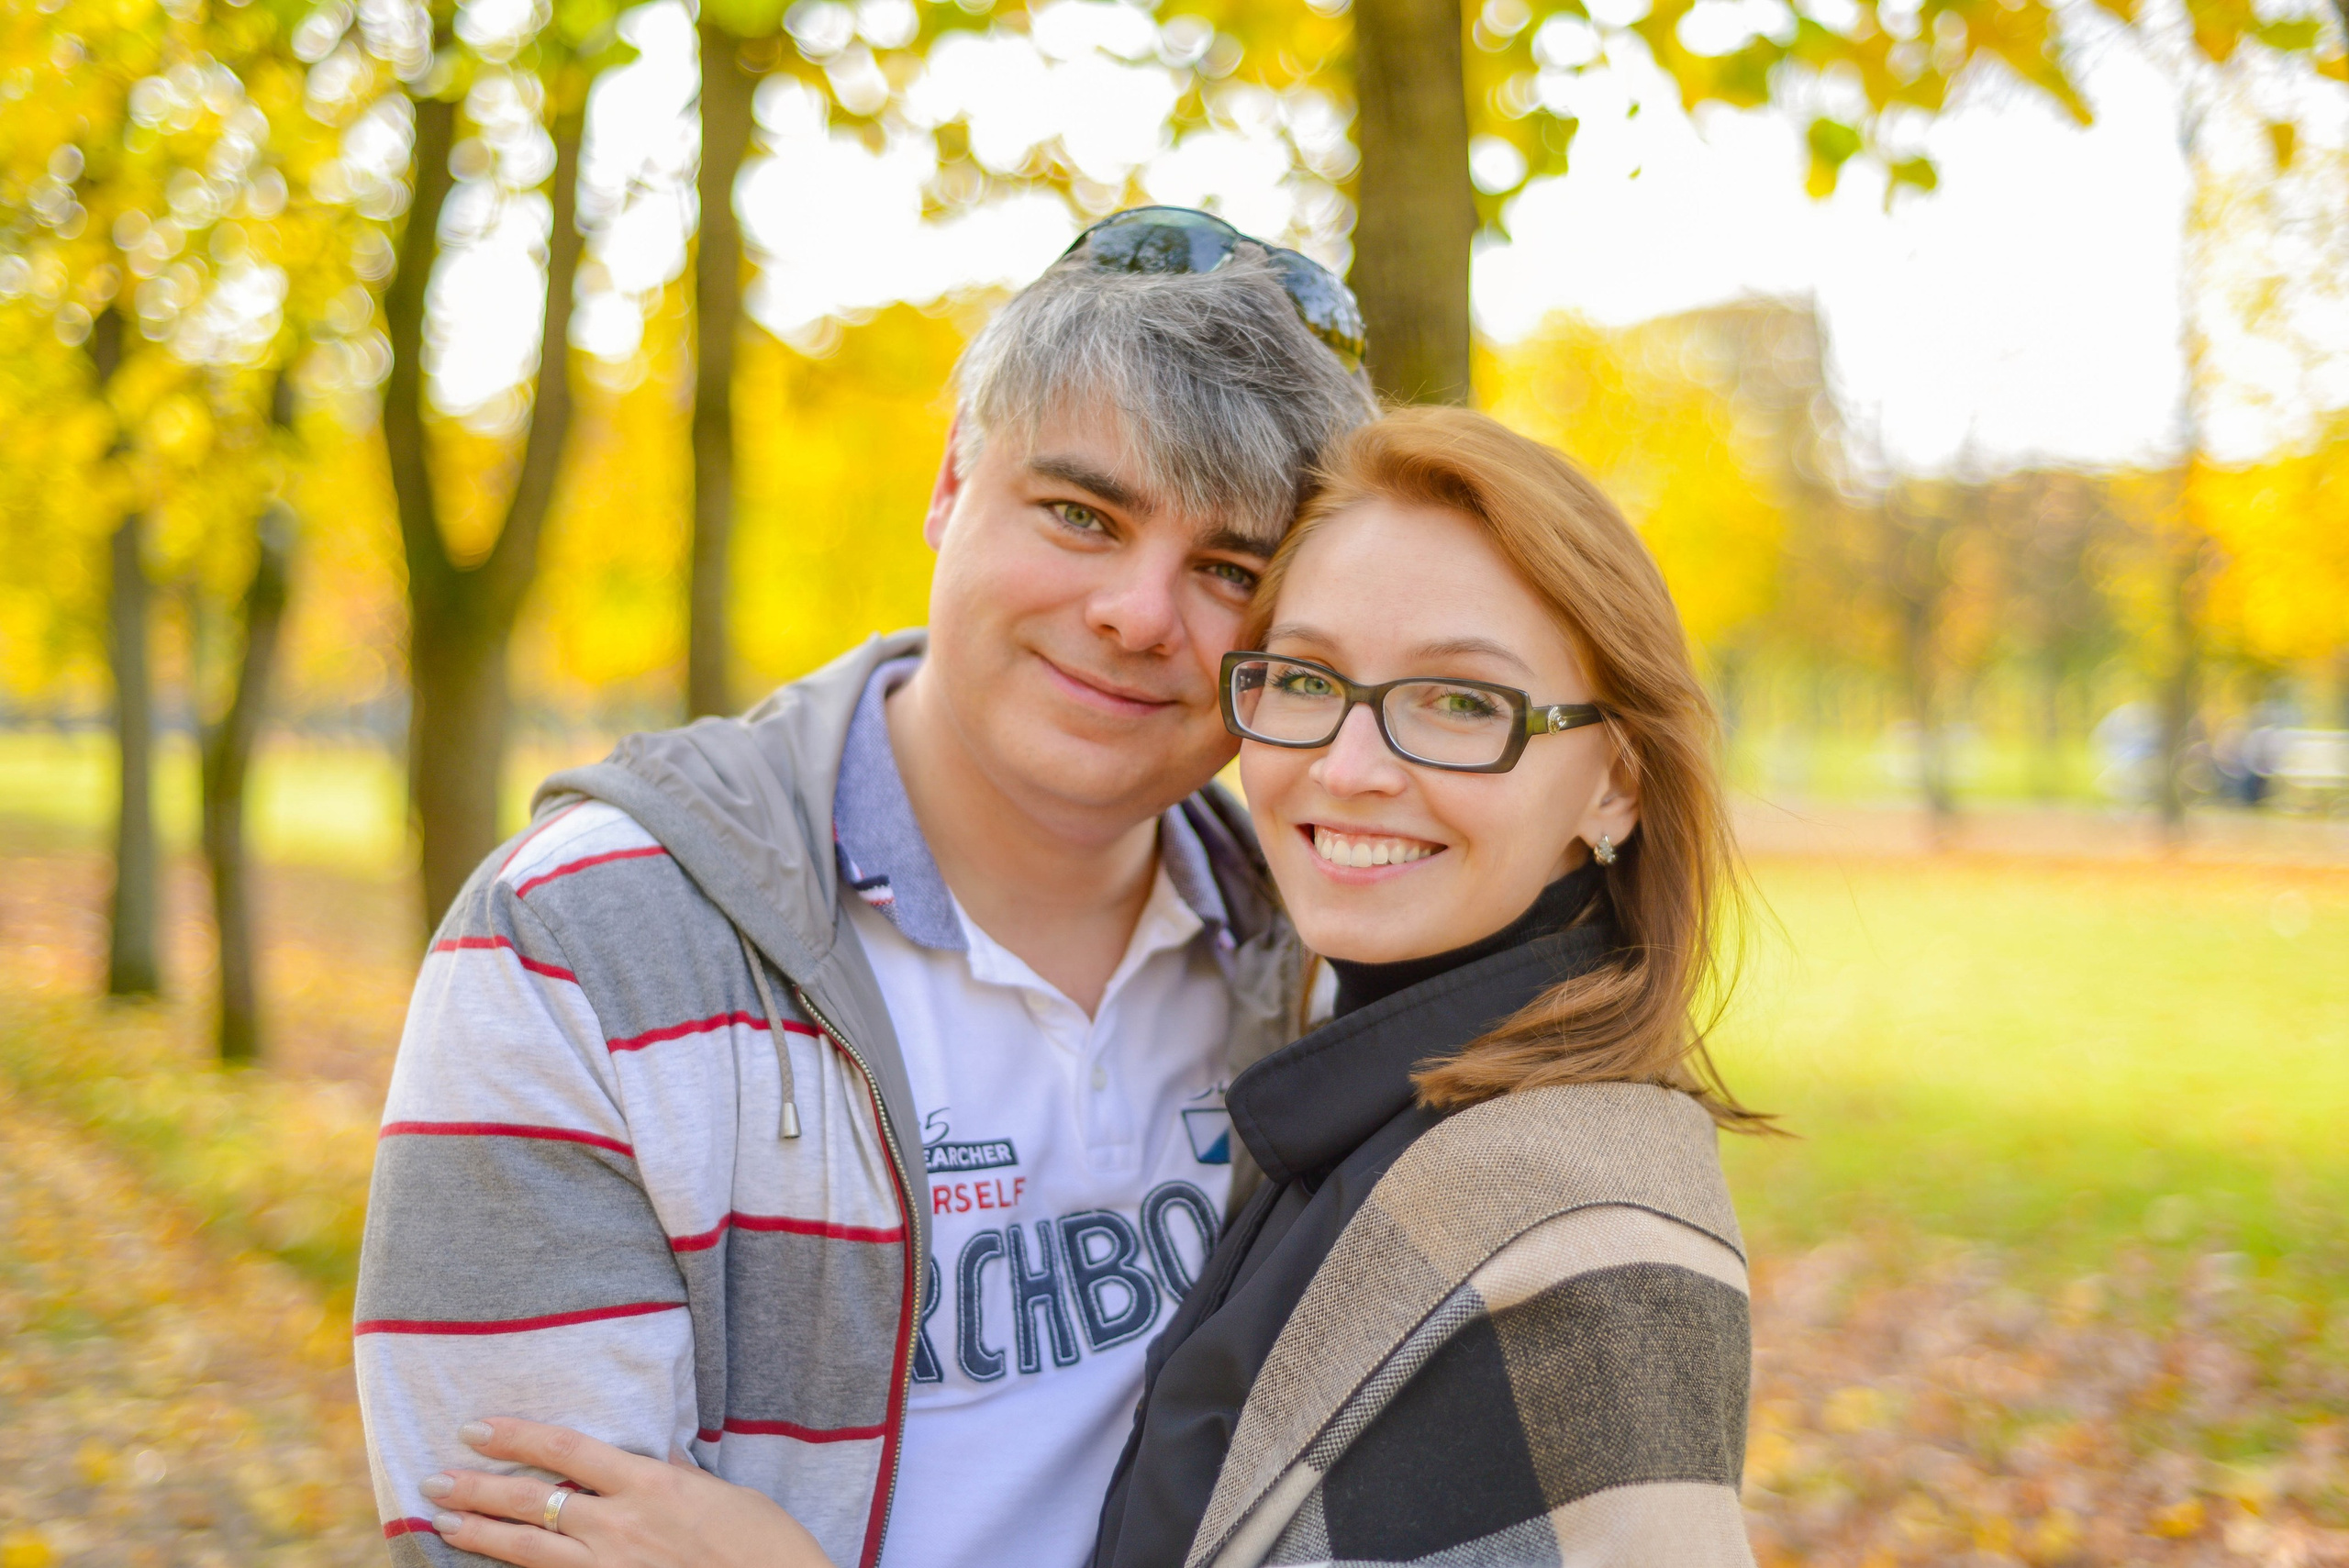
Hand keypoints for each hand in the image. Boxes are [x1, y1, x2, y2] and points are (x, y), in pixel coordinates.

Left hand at [419, 1417, 835, 1567]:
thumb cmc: (764, 1544)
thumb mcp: (720, 1493)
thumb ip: (672, 1477)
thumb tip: (644, 1460)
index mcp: (650, 1484)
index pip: (566, 1449)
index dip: (516, 1436)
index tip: (477, 1428)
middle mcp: (620, 1524)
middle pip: (533, 1500)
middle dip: (478, 1488)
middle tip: (434, 1478)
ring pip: (529, 1549)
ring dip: (480, 1535)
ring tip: (443, 1523)